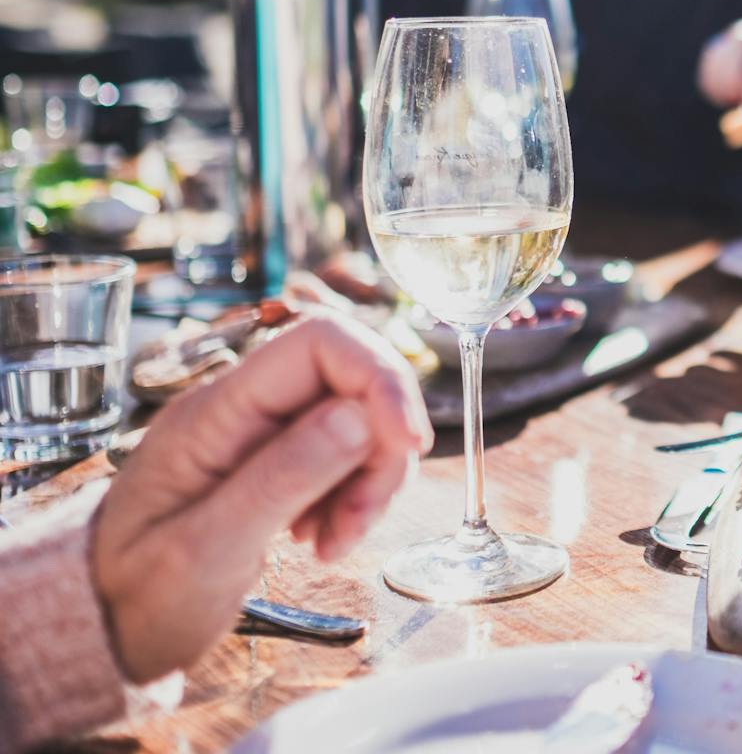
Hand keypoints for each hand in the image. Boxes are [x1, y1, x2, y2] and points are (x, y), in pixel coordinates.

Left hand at [92, 312, 432, 681]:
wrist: (105, 628)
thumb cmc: (139, 595)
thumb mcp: (205, 550)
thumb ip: (281, 478)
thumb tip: (360, 414)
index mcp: (218, 410)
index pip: (321, 341)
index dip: (379, 378)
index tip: (408, 443)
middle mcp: (245, 408)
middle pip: (353, 380)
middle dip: (382, 443)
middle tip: (362, 517)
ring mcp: (264, 433)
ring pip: (361, 420)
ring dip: (372, 478)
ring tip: (335, 540)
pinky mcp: (280, 462)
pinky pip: (348, 455)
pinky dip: (357, 496)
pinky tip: (325, 538)